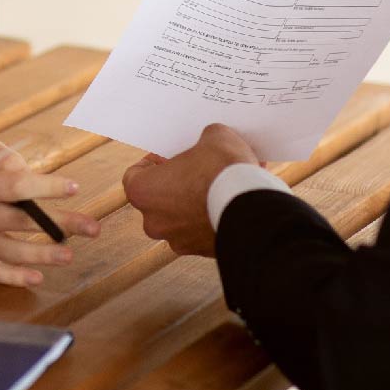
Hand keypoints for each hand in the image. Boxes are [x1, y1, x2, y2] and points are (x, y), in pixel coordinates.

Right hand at [0, 142, 101, 286]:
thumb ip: (9, 159)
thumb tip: (37, 180)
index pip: (17, 186)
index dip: (47, 187)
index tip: (74, 188)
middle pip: (22, 220)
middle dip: (61, 223)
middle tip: (93, 228)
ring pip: (9, 251)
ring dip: (42, 255)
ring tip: (69, 254)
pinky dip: (13, 277)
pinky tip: (37, 277)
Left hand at [120, 124, 260, 257]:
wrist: (254, 210)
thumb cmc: (223, 172)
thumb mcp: (214, 137)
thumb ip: (204, 140)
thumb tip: (211, 143)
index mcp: (142, 192)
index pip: (135, 175)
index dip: (154, 162)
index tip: (170, 156)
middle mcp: (154, 221)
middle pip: (160, 198)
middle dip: (179, 183)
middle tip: (199, 169)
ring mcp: (179, 240)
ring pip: (184, 217)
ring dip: (199, 202)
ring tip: (224, 185)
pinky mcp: (203, 252)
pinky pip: (205, 230)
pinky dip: (215, 217)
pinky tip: (234, 201)